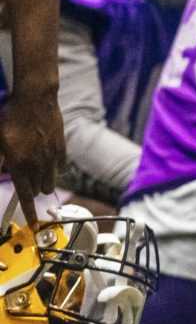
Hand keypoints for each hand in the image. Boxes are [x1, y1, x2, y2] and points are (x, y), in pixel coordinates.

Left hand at [0, 88, 63, 226]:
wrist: (35, 99)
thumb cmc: (11, 117)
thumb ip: (0, 160)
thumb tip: (1, 173)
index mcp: (20, 164)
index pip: (25, 196)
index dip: (30, 212)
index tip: (35, 224)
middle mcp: (38, 163)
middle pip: (38, 190)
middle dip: (32, 190)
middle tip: (25, 181)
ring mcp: (52, 156)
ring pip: (51, 182)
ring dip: (43, 182)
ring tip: (36, 173)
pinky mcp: (62, 148)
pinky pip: (60, 167)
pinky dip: (54, 169)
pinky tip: (47, 161)